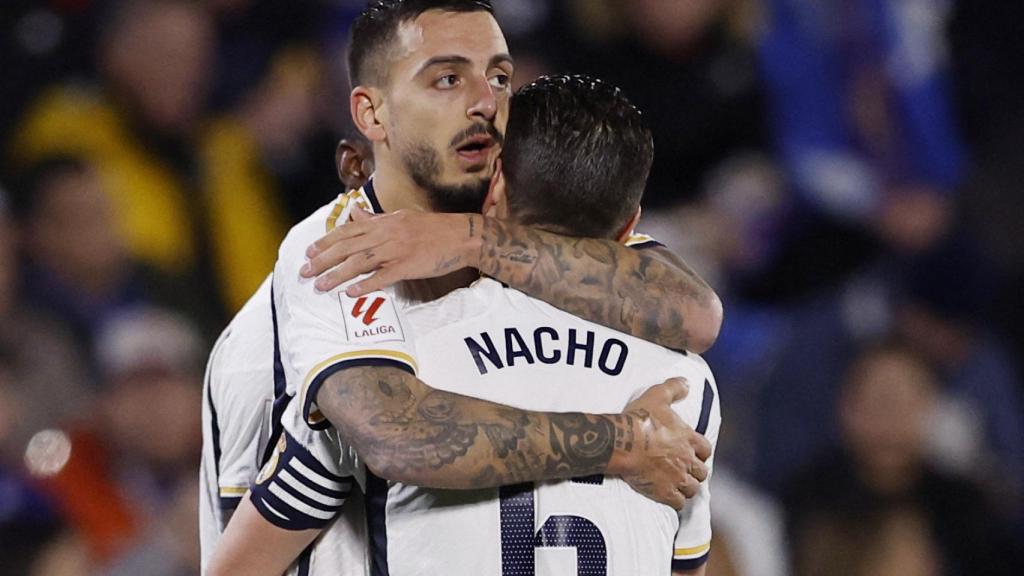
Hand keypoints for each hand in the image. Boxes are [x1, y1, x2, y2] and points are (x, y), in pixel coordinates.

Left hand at [301, 209, 481, 295]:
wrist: (462, 235)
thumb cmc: (432, 228)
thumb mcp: (400, 217)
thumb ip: (375, 218)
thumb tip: (354, 212)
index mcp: (383, 222)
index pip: (347, 231)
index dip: (325, 242)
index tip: (308, 253)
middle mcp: (386, 233)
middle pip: (347, 247)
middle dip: (323, 260)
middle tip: (305, 273)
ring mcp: (397, 249)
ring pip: (360, 262)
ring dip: (337, 275)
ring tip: (321, 286)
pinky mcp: (409, 265)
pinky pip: (383, 276)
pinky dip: (366, 284)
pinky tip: (351, 293)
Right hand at [610, 378, 710, 509]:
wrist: (622, 442)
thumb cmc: (639, 419)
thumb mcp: (657, 396)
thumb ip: (674, 388)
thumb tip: (687, 383)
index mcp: (689, 438)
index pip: (705, 450)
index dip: (700, 452)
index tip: (693, 453)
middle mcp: (687, 459)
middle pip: (702, 472)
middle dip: (695, 472)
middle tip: (685, 471)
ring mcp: (677, 478)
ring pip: (692, 489)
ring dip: (687, 487)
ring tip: (678, 486)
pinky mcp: (665, 492)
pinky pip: (679, 503)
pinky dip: (676, 501)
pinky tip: (668, 497)